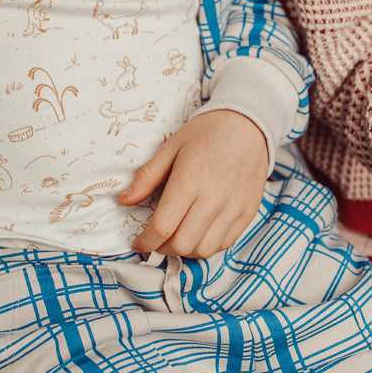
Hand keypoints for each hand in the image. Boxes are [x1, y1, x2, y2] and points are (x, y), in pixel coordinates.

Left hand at [117, 109, 267, 257]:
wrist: (248, 122)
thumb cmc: (207, 132)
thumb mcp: (171, 147)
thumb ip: (147, 176)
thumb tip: (123, 200)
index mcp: (189, 181)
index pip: (162, 228)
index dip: (145, 242)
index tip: (138, 242)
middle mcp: (213, 199)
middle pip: (182, 244)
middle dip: (162, 248)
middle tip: (157, 238)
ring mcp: (234, 207)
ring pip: (204, 250)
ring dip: (185, 250)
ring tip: (178, 236)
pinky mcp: (248, 212)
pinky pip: (225, 244)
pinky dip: (208, 245)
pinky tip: (199, 231)